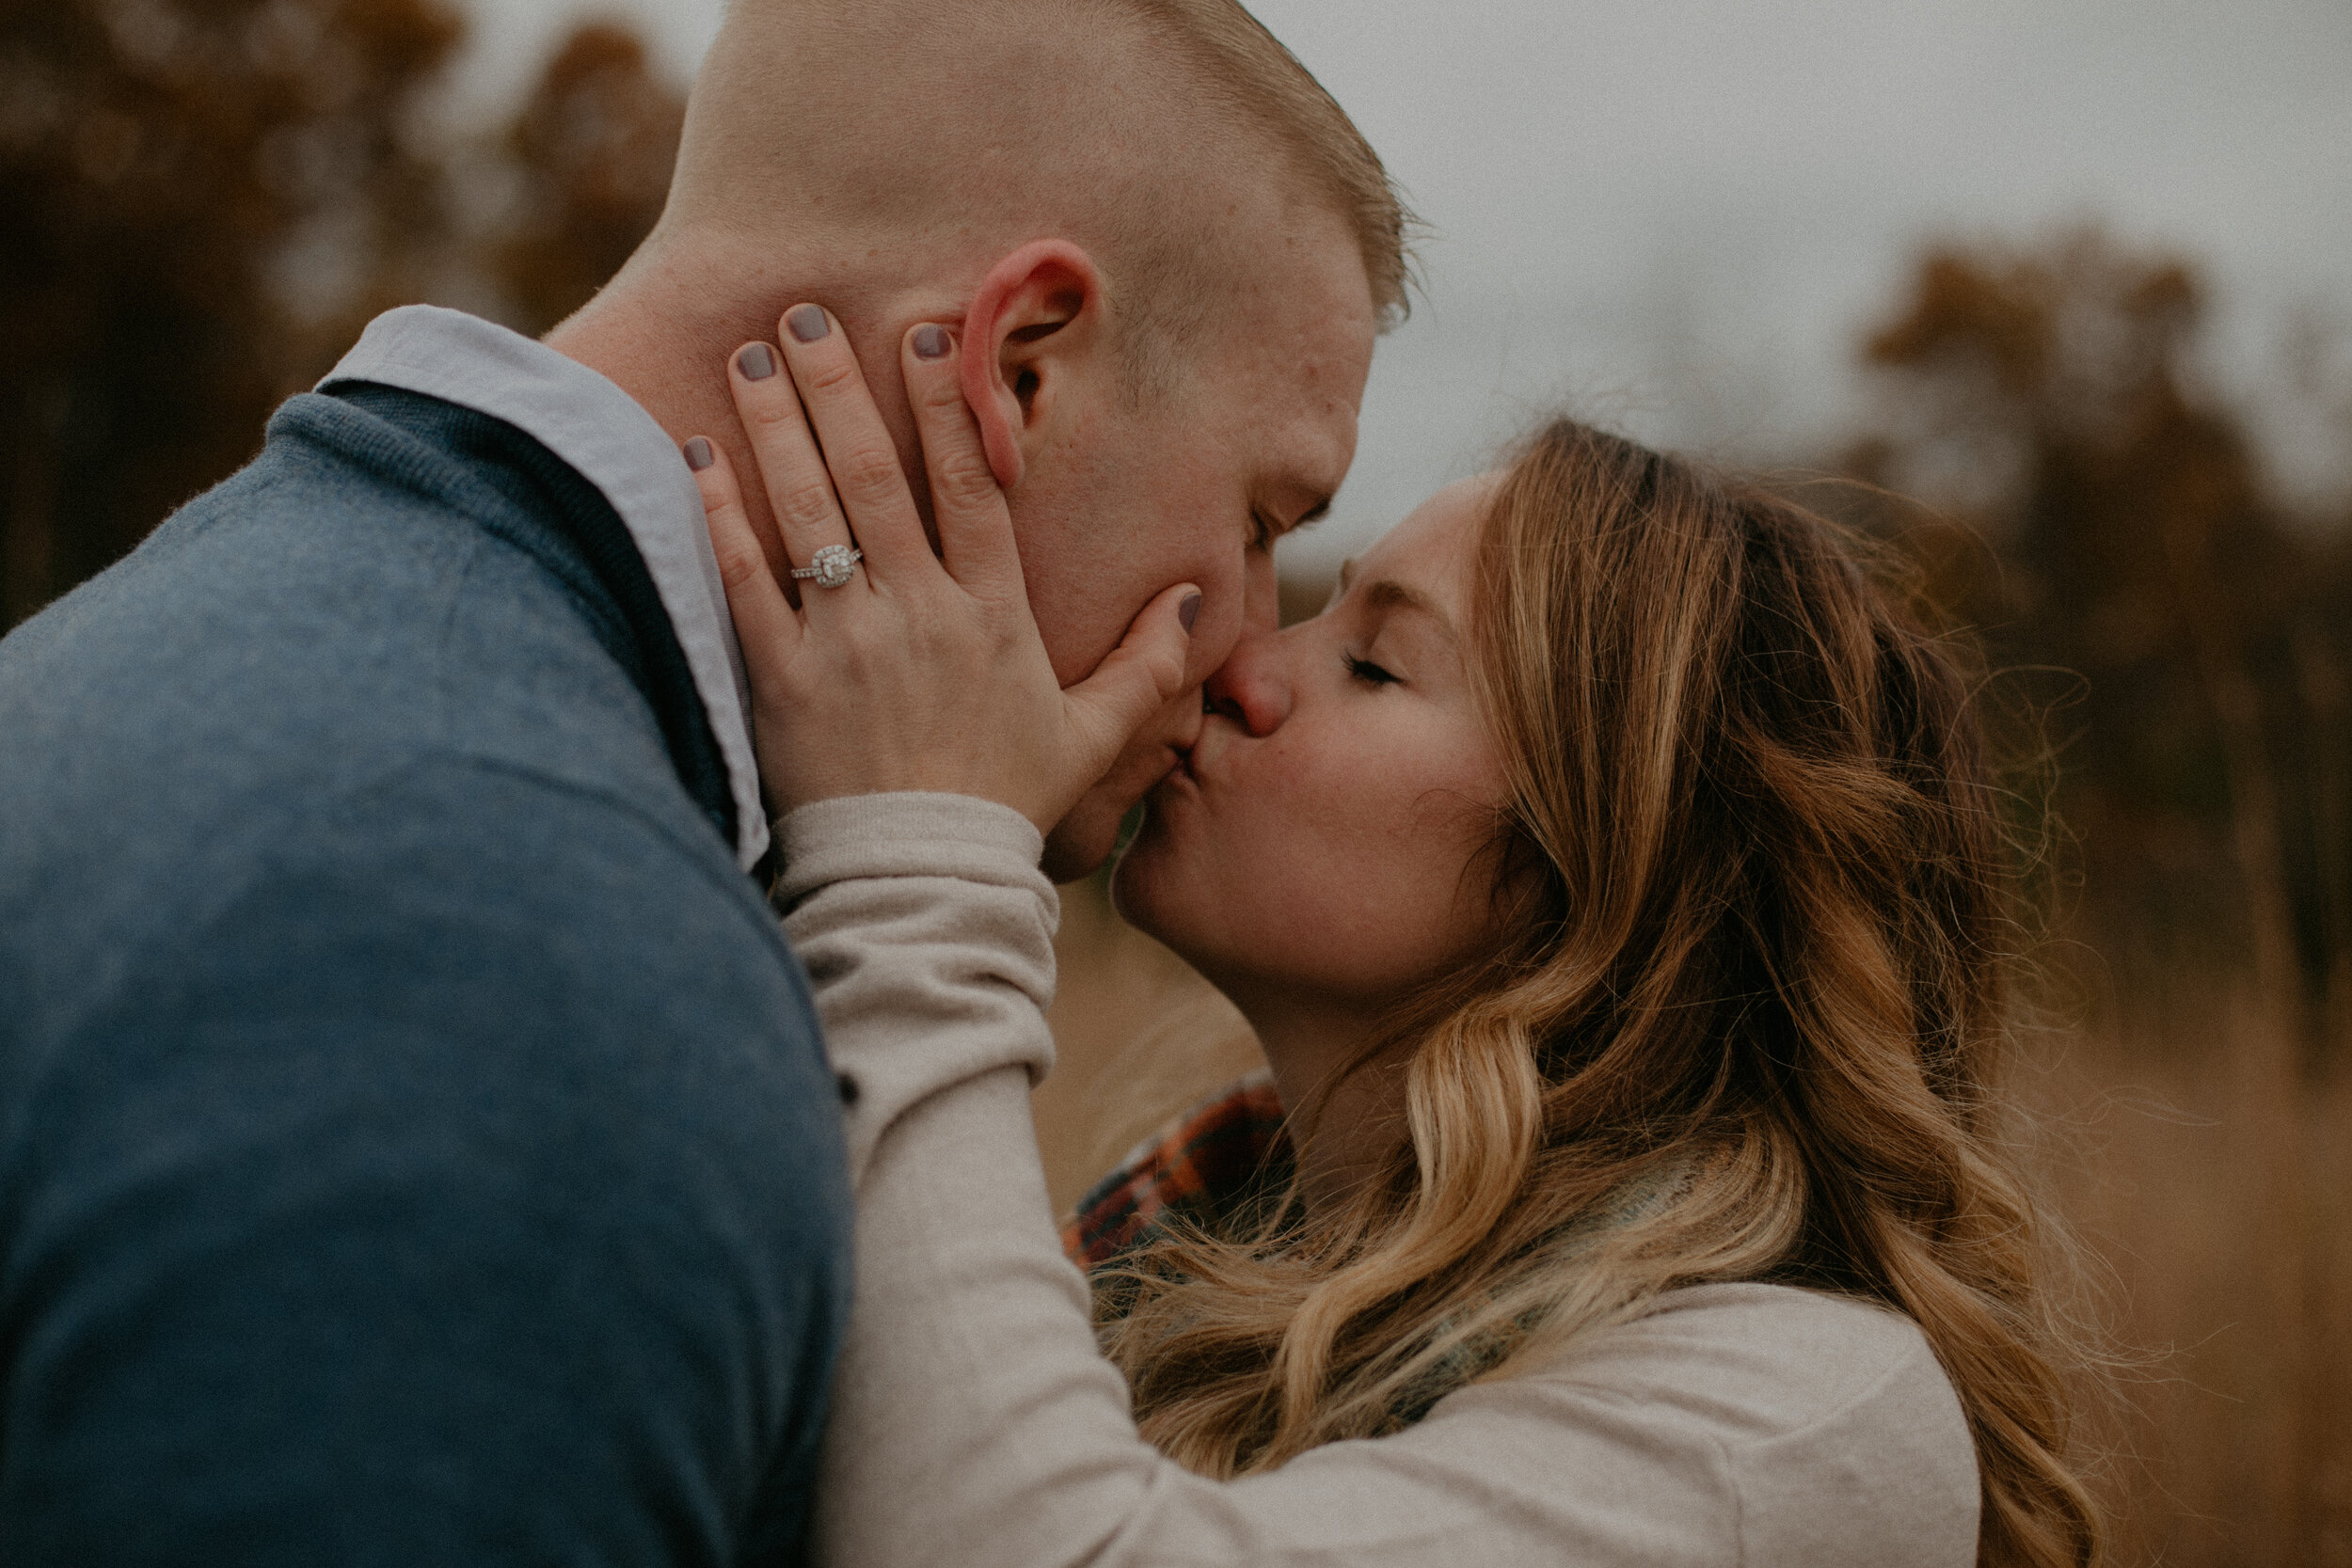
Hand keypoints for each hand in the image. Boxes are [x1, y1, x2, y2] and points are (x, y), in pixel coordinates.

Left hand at [688, 307, 1199, 835]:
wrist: (924, 884)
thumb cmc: (1004, 804)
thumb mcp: (1091, 736)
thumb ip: (1146, 663)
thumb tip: (1200, 598)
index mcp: (994, 614)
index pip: (973, 486)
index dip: (948, 405)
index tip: (927, 336)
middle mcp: (921, 613)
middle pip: (875, 475)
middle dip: (837, 385)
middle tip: (802, 316)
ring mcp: (849, 643)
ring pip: (808, 510)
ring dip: (776, 424)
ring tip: (748, 355)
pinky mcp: (784, 681)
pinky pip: (746, 580)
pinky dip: (720, 513)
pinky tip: (698, 453)